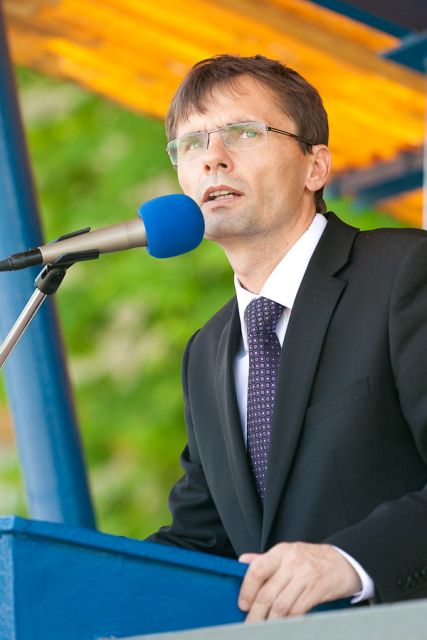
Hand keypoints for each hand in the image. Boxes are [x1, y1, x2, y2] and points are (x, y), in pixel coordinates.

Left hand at [238, 542, 360, 620]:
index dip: (246, 589)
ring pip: (280, 606)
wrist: (343, 561)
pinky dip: (288, 621)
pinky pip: (297, 611)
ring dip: (270, 621)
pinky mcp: (316, 590)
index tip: (242, 604)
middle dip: (255, 614)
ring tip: (264, 628)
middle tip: (249, 625)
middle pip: (267, 593)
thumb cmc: (312, 558)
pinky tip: (283, 625)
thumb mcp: (287, 553)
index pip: (257, 569)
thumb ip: (265, 559)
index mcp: (280, 552)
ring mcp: (305, 576)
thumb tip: (242, 562)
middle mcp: (291, 562)